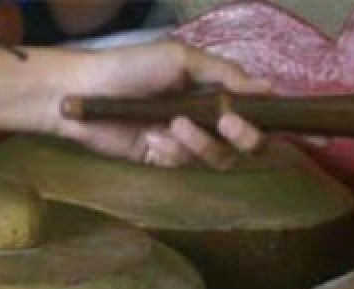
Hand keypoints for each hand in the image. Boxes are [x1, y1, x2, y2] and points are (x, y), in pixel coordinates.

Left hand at [55, 41, 269, 168]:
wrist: (84, 92)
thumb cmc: (131, 66)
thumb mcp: (181, 59)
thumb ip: (224, 74)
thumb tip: (269, 88)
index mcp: (213, 92)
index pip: (253, 113)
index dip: (263, 120)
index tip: (264, 115)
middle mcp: (205, 119)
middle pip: (243, 145)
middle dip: (243, 138)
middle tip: (229, 124)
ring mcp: (184, 142)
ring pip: (215, 158)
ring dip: (199, 143)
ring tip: (173, 124)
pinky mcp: (162, 160)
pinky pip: (181, 165)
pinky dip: (170, 152)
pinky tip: (150, 138)